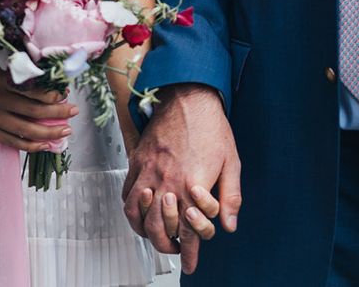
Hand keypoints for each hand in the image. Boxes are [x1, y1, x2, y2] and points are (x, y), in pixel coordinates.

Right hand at [0, 56, 78, 151]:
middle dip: (58, 114)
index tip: (66, 95)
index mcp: (3, 81)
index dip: (52, 96)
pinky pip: (11, 141)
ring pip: (25, 130)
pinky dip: (30, 146)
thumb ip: (25, 71)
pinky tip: (45, 145)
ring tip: (65, 131)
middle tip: (74, 112)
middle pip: (34, 112)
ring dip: (49, 133)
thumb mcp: (4, 62)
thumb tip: (53, 80)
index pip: (34, 92)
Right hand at [122, 84, 241, 274]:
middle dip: (167, 246)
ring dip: (146, 232)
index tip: (190, 263)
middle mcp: (167, 182)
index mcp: (191, 185)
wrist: (188, 96)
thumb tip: (230, 224)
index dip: (189, 252)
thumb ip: (231, 196)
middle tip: (175, 250)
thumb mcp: (231, 161)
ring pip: (138, 215)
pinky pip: (126, 193)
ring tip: (156, 236)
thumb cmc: (211, 126)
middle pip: (159, 228)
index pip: (188, 231)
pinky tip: (138, 213)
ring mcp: (149, 171)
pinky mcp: (138, 160)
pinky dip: (130, 210)